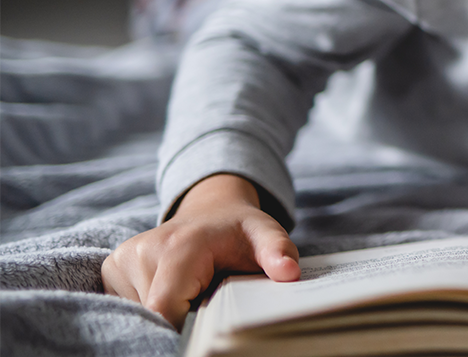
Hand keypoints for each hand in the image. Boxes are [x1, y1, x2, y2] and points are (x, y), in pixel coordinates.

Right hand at [101, 173, 299, 327]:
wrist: (212, 209)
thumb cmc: (239, 230)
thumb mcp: (266, 234)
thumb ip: (278, 252)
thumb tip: (289, 273)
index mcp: (179, 245)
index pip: (166, 306)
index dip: (185, 324)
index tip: (209, 320)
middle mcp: (143, 249)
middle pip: (153, 312)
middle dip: (180, 317)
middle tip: (206, 301)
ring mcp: (122, 258)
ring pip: (140, 311)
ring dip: (167, 312)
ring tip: (192, 291)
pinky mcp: (112, 267)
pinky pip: (128, 304)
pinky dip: (151, 306)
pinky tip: (175, 290)